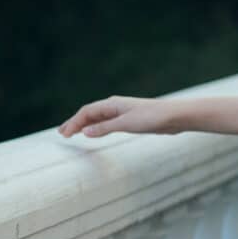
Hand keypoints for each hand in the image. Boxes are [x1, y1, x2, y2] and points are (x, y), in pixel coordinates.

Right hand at [58, 95, 175, 138]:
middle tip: (62, 133)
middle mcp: (115, 106)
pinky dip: (97, 127)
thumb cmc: (152, 118)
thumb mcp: (126, 124)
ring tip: (73, 133)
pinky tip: (95, 133)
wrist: (174, 117)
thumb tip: (85, 131)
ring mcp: (122, 113)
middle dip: (75, 122)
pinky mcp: (130, 120)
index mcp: (112, 104)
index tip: (64, 134)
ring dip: (85, 125)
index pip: (87, 112)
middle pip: (90, 114)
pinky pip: (107, 123)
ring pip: (98, 118)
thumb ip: (105, 127)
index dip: (73, 122)